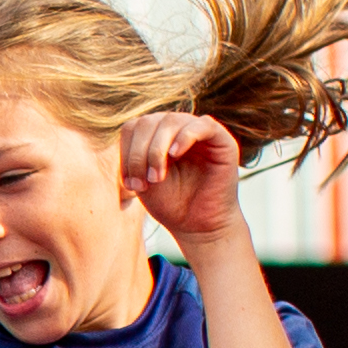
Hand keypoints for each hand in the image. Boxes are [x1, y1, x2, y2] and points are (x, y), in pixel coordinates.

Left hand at [123, 108, 247, 250]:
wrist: (199, 226)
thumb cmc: (170, 204)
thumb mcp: (143, 180)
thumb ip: (134, 156)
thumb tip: (125, 131)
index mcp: (156, 136)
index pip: (134, 127)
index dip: (126, 151)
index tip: (128, 184)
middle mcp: (177, 129)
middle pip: (149, 121)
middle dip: (139, 153)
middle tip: (142, 183)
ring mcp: (200, 132)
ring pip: (171, 121)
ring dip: (157, 150)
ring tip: (156, 178)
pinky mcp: (222, 140)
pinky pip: (202, 125)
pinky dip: (184, 137)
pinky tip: (175, 155)